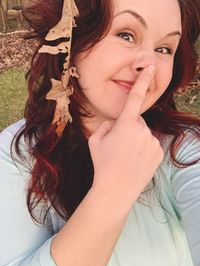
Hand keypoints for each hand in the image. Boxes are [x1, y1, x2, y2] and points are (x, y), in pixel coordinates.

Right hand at [88, 65, 163, 202]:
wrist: (116, 189)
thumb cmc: (102, 164)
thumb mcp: (95, 141)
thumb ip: (105, 125)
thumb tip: (115, 122)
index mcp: (125, 125)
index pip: (135, 98)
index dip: (142, 80)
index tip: (150, 67)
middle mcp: (142, 131)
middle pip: (136, 121)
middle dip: (128, 127)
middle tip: (119, 145)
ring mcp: (152, 143)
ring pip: (144, 133)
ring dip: (136, 139)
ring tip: (126, 155)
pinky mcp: (158, 153)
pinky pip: (150, 144)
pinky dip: (144, 148)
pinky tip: (135, 160)